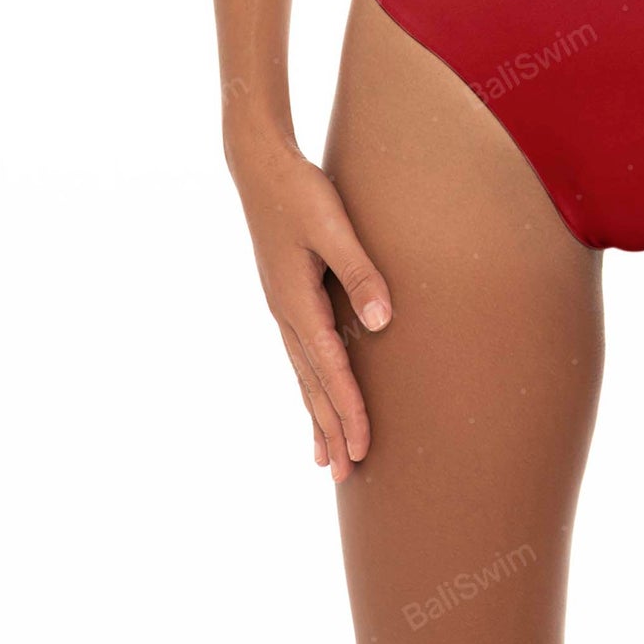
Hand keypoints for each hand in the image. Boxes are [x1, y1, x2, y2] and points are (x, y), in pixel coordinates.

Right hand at [233, 143, 391, 481]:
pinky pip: (300, 355)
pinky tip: (314, 395)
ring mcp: (282, 308)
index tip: (363, 448)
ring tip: (326, 457)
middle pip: (311, 384)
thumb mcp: (333, 226)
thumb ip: (360, 270)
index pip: (329, 370)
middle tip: (346, 476)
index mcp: (297, 302)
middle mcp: (286, 314)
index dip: (349, 410)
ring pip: (303, 375)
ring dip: (317, 415)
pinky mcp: (286, 297)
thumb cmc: (300, 192)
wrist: (260, 167)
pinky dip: (309, 385)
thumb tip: (382, 319)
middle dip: (330, 429)